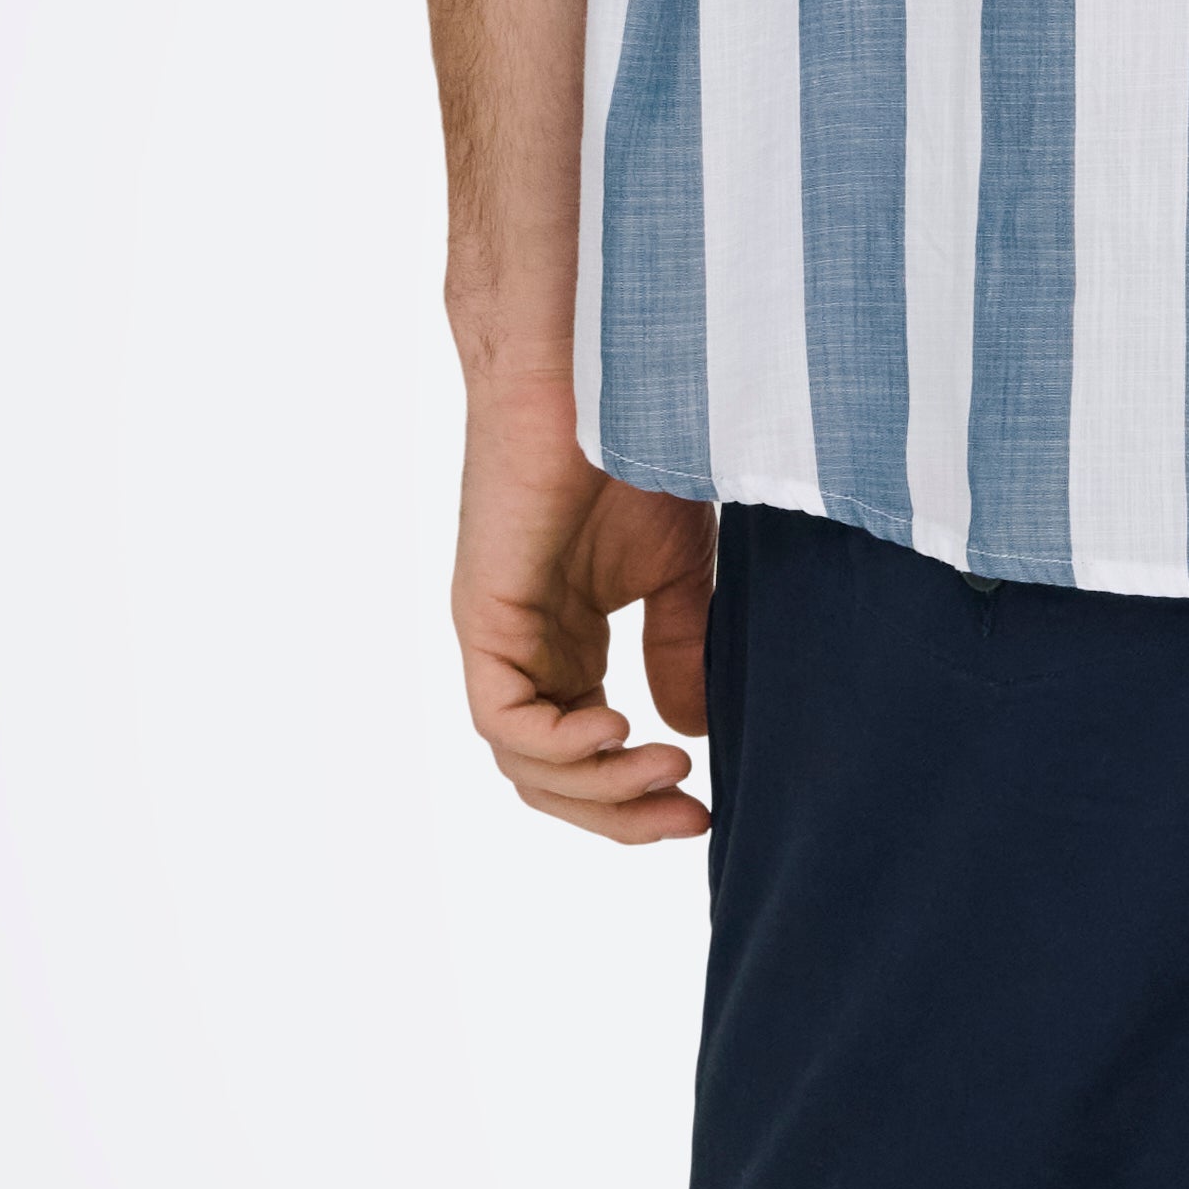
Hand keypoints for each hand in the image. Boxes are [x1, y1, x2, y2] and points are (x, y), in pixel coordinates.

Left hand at [454, 380, 715, 841]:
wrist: (603, 369)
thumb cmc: (637, 444)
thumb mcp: (676, 570)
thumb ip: (678, 647)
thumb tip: (687, 731)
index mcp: (566, 640)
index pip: (582, 754)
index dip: (635, 797)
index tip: (704, 808)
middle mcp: (525, 647)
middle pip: (549, 775)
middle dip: (618, 813)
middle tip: (687, 818)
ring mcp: (500, 634)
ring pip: (523, 761)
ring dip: (597, 786)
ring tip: (665, 772)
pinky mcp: (483, 613)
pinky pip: (502, 717)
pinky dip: (557, 743)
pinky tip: (614, 731)